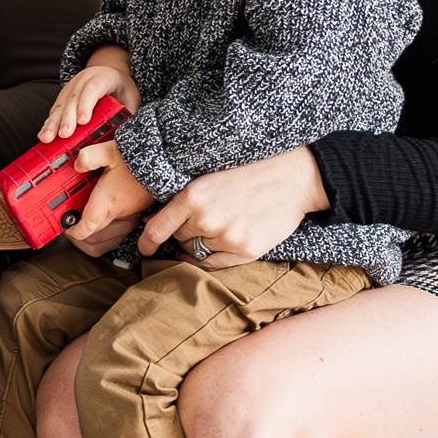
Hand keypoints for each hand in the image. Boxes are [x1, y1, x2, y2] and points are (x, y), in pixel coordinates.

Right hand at [41, 50, 139, 142]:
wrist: (112, 77)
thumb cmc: (124, 92)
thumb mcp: (132, 100)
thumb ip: (128, 116)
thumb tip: (124, 138)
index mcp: (105, 76)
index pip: (94, 88)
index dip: (87, 104)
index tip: (83, 122)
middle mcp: (85, 78)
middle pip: (74, 97)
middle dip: (67, 117)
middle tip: (64, 135)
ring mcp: (72, 85)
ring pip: (61, 103)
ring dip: (53, 122)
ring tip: (47, 138)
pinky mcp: (64, 95)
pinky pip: (55, 109)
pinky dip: (49, 123)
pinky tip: (44, 135)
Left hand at [65, 141, 153, 256]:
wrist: (166, 159)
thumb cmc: (140, 156)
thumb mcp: (110, 151)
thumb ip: (90, 156)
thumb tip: (77, 164)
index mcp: (108, 202)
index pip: (86, 229)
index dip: (72, 232)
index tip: (66, 227)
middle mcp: (119, 213)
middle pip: (95, 239)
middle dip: (79, 237)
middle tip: (70, 226)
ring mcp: (130, 216)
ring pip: (109, 240)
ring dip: (94, 239)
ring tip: (83, 229)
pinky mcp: (138, 215)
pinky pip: (120, 234)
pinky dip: (109, 235)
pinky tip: (102, 224)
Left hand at [139, 147, 327, 266]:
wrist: (293, 178)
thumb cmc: (249, 174)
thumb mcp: (209, 178)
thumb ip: (183, 201)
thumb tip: (150, 223)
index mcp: (192, 196)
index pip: (156, 229)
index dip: (146, 242)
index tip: (144, 248)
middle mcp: (206, 219)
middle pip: (179, 239)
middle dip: (185, 232)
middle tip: (206, 216)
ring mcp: (226, 238)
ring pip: (197, 252)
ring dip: (203, 243)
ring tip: (223, 222)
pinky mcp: (245, 251)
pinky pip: (215, 264)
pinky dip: (214, 256)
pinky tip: (225, 240)